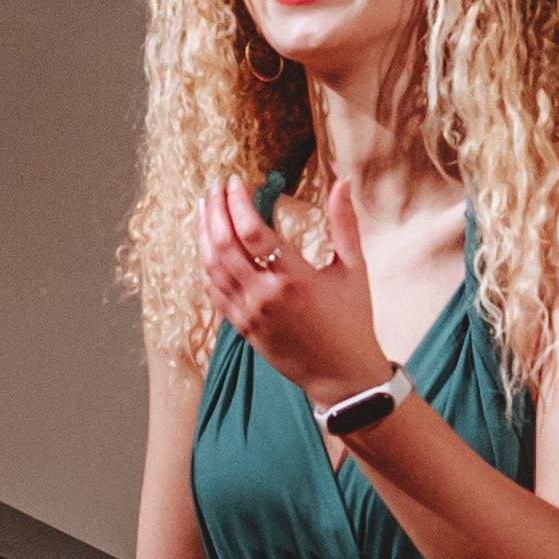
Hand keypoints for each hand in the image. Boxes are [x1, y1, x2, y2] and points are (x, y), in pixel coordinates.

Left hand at [196, 172, 385, 405]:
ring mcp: (250, 314)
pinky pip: (213, 292)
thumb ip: (344, 224)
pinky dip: (206, 265)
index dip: (237, 203)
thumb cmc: (352, 320)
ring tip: (205, 210)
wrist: (341, 376)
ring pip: (212, 268)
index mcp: (295, 278)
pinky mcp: (242, 328)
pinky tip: (207, 247)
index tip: (234, 182)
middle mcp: (266, 296)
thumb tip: (341, 183)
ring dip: (204, 235)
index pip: (252, 232)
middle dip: (214, 212)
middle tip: (214, 190)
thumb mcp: (354, 270)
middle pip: (224, 246)